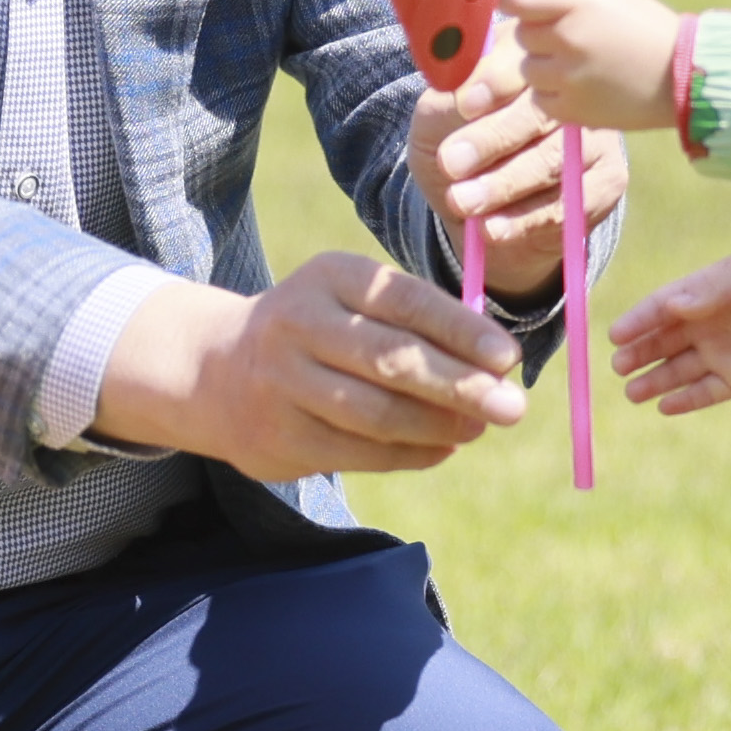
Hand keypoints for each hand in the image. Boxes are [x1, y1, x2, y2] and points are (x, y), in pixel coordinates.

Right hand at [93, 253, 525, 479]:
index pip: (406, 302)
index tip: (509, 358)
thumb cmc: (320, 328)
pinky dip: (410, 453)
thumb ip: (418, 323)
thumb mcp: (355, 299)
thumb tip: (496, 368)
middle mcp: (300, 324)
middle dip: (461, 386)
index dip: (462, 331)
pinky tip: (442, 448)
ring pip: (377, 414)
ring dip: (438, 426)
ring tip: (478, 428)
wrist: (217, 368)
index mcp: (330, 276)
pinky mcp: (277, 438)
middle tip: (514, 407)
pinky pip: (359, 452)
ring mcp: (283, 384)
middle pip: (393, 360)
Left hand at [411, 51, 628, 304]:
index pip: (520, 58)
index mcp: (526, 58)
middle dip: (493, 139)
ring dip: (505, 185)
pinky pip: (570, 202)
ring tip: (463, 202)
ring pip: (553, 160)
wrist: (479, 206)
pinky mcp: (607, 179)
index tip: (466, 105)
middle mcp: (570, 89)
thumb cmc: (453, 147)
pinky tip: (492, 228)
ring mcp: (594, 134)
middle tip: (451, 164)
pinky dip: (526, 219)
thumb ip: (446, 104)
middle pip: (539, 111)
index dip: (494, 81)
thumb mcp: (436, 122)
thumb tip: (465, 95)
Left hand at [501, 0, 683, 132]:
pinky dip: (554, 94)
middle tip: (570, 39)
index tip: (523, 6)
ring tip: (581, 65)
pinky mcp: (571, 110)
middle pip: (522, 34)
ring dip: (546, 66)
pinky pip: (540, 98)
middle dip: (539, 35)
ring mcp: (568, 77)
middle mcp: (568, 38)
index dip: (514, 1)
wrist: (685, 79)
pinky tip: (583, 87)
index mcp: (578, 3)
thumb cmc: (648, 29)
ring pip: (528, 69)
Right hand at [608, 248, 730, 413]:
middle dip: (639, 354)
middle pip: (662, 343)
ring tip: (631, 393)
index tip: (615, 335)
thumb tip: (672, 304)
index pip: (660, 309)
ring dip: (654, 381)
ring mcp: (720, 354)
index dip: (638, 321)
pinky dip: (686, 400)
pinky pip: (706, 393)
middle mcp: (704, 327)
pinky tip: (664, 407)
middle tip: (618, 366)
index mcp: (701, 295)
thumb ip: (711, 292)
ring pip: (678, 371)